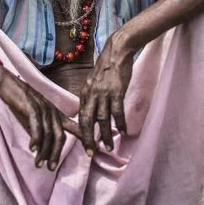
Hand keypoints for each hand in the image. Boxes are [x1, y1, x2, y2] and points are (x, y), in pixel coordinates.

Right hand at [0, 65, 81, 169]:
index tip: (93, 152)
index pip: (75, 127)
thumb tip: (43, 149)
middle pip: (60, 135)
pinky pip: (36, 125)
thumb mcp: (35, 118)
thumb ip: (42, 130)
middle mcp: (52, 111)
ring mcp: (43, 108)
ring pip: (48, 133)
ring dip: (44, 151)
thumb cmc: (21, 103)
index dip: (85, 139)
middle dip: (57, 153)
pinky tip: (32, 149)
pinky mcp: (31, 106)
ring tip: (39, 164)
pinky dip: (36, 138)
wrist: (8, 84)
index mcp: (56, 114)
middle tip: (52, 168)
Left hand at [79, 33, 133, 155]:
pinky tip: (123, 132)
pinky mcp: (116, 91)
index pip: (81, 116)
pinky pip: (117, 111)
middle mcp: (91, 94)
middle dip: (87, 139)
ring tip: (108, 147)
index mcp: (85, 93)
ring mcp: (104, 93)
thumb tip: (89, 110)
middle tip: (90, 153)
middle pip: (87, 121)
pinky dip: (120, 123)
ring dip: (105, 135)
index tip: (85, 144)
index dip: (82, 132)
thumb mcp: (93, 81)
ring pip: (102, 119)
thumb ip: (91, 96)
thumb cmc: (107, 67)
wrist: (117, 51)